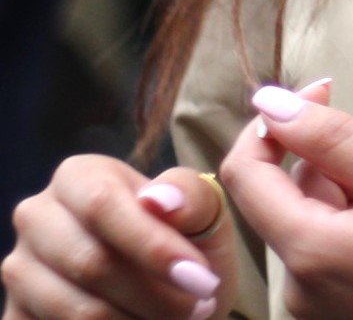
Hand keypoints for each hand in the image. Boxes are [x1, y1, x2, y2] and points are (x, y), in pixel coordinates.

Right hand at [3, 132, 255, 319]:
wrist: (172, 292)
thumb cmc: (189, 242)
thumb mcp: (205, 213)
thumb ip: (191, 196)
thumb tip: (158, 199)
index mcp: (79, 176)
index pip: (102, 206)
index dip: (152, 246)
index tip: (201, 279)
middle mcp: (37, 217)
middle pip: (89, 263)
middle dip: (155, 294)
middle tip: (200, 306)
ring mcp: (19, 270)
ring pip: (75, 310)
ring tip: (182, 319)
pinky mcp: (16, 315)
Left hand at [219, 84, 352, 319]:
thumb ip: (338, 140)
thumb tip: (274, 105)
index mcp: (310, 254)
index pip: (245, 174)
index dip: (277, 121)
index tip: (324, 93)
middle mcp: (300, 291)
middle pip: (287, 197)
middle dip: (336, 164)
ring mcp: (319, 308)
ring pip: (315, 221)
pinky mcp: (342, 314)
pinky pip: (333, 251)